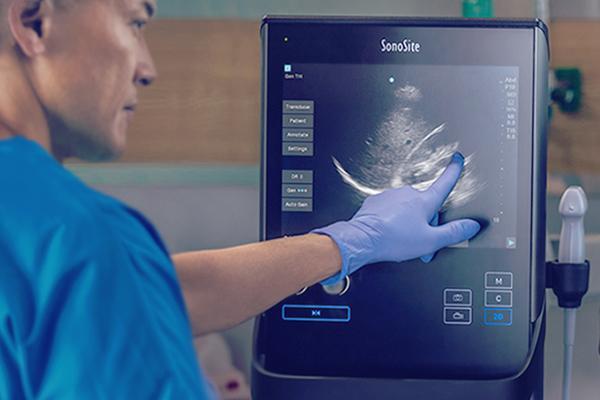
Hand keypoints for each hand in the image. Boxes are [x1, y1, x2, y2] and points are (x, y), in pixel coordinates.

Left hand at [313, 153, 480, 283]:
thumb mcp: (431, 241)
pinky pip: (389, 210)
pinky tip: (389, 234)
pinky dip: (392, 221)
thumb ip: (454, 233)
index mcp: (424, 201)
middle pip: (424, 205)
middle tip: (421, 243)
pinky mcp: (375, 202)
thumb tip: (471, 226)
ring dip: (408, 223)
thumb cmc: (393, 239)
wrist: (362, 239)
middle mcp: (407, 194)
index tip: (457, 159)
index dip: (453, 171)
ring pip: (406, 209)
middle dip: (425, 223)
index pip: (444, 183)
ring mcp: (390, 196)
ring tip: (402, 241)